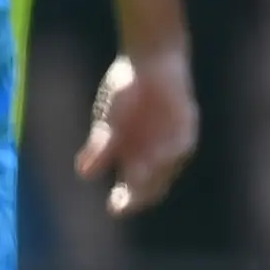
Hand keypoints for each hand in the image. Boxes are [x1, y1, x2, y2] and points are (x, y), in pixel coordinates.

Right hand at [77, 45, 199, 216]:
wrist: (150, 60)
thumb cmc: (126, 91)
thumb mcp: (108, 120)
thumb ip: (101, 146)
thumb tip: (83, 172)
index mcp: (131, 158)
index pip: (130, 190)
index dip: (124, 202)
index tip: (114, 208)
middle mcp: (153, 157)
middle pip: (151, 186)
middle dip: (139, 195)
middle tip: (127, 201)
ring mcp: (171, 145)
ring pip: (165, 171)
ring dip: (153, 176)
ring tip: (137, 178)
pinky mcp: (186, 130)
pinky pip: (180, 148)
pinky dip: (169, 155)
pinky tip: (158, 159)